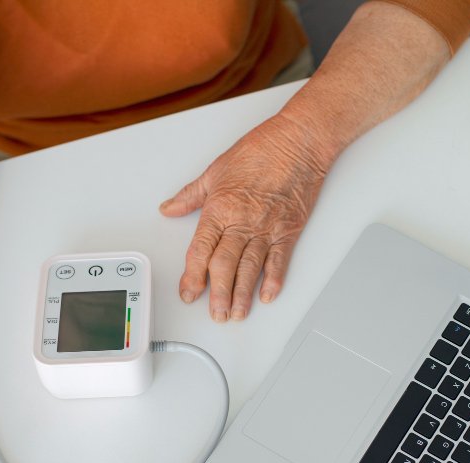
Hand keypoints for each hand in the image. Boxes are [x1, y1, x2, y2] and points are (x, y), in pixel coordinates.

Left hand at [160, 114, 331, 321]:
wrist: (299, 142)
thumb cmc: (262, 150)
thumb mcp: (216, 169)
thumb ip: (191, 195)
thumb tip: (170, 208)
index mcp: (220, 207)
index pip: (200, 251)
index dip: (192, 276)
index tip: (189, 292)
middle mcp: (242, 221)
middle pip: (225, 266)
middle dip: (218, 295)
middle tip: (215, 314)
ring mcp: (267, 228)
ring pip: (250, 269)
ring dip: (242, 295)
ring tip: (237, 313)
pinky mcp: (288, 230)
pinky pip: (279, 260)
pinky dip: (274, 280)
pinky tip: (268, 295)